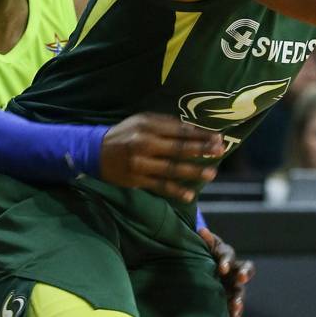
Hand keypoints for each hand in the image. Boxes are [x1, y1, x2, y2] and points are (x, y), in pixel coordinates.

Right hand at [100, 113, 224, 201]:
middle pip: (179, 148)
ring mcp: (140, 163)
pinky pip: (160, 186)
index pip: (180, 130)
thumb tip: (192, 129)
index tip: (218, 137)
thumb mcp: (141, 120)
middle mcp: (145, 143)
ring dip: (193, 171)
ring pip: (172, 168)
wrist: (95, 151)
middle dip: (202, 150)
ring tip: (211, 173)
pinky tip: (190, 195)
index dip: (200, 134)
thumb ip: (165, 124)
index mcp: (148, 126)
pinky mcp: (136, 179)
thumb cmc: (124, 133)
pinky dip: (175, 191)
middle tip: (220, 151)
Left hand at [199, 227, 255, 316]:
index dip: (226, 261)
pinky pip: (235, 306)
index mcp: (224, 253)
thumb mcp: (200, 246)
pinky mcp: (229, 298)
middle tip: (241, 279)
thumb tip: (201, 231)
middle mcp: (233, 268)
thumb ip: (203, 241)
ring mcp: (232, 284)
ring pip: (241, 290)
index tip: (221, 269)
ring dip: (240, 298)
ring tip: (235, 307)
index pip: (229, 254)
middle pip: (245, 269)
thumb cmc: (199, 253)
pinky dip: (235, 312)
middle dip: (244, 273)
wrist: (196, 267)